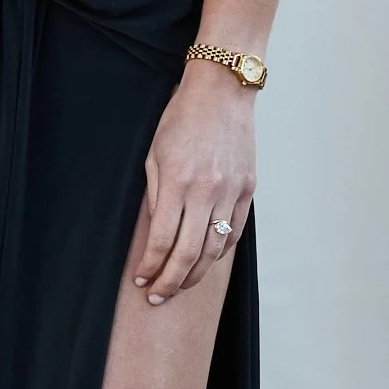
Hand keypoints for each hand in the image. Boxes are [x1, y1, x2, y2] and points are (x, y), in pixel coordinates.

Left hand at [132, 65, 257, 301]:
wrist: (222, 93)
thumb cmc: (182, 119)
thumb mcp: (155, 154)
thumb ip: (155, 195)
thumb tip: (154, 233)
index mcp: (177, 182)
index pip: (162, 240)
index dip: (150, 266)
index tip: (141, 279)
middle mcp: (206, 191)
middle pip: (188, 254)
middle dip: (171, 281)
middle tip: (157, 295)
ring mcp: (230, 192)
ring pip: (214, 249)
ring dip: (196, 274)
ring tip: (180, 284)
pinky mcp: (247, 190)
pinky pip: (234, 231)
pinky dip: (219, 251)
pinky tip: (206, 261)